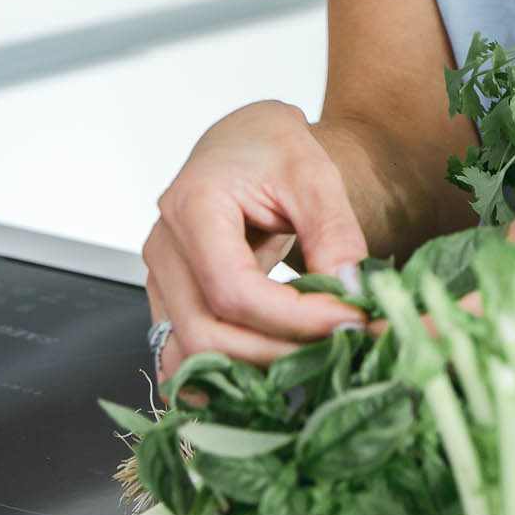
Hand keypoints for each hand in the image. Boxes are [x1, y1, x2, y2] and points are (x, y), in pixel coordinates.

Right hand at [142, 101, 371, 382]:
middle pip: (205, 332)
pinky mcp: (170, 299)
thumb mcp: (314, 174)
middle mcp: (165, 247)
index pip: (232, 289)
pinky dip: (224, 372)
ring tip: (315, 359)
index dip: (291, 317)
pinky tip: (270, 372)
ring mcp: (161, 278)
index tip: (347, 320)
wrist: (243, 142)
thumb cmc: (270, 148)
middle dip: (277, 352)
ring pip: (191, 352)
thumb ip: (334, 232)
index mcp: (194, 206)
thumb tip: (352, 292)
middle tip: (340, 346)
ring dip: (254, 369)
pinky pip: (183, 353)